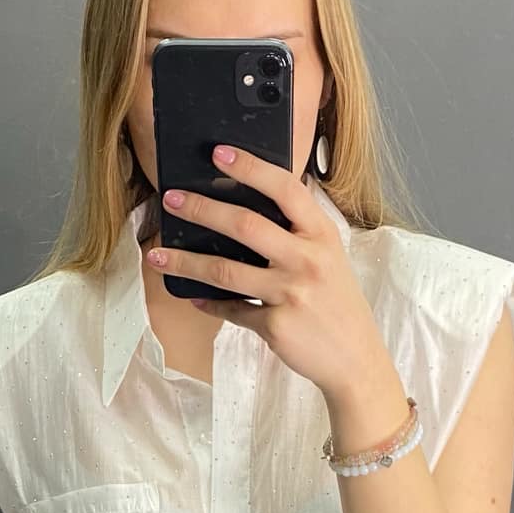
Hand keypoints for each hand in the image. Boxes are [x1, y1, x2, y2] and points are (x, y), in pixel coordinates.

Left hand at [148, 143, 391, 400]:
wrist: (356, 359)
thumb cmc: (338, 304)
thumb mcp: (329, 258)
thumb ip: (299, 233)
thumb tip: (250, 209)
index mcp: (321, 234)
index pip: (285, 189)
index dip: (251, 168)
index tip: (218, 153)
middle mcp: (307, 259)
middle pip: (245, 225)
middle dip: (202, 209)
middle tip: (172, 199)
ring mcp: (290, 293)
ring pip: (225, 271)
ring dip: (186, 262)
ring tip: (158, 255)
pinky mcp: (275, 326)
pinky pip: (232, 310)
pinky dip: (210, 304)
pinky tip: (194, 296)